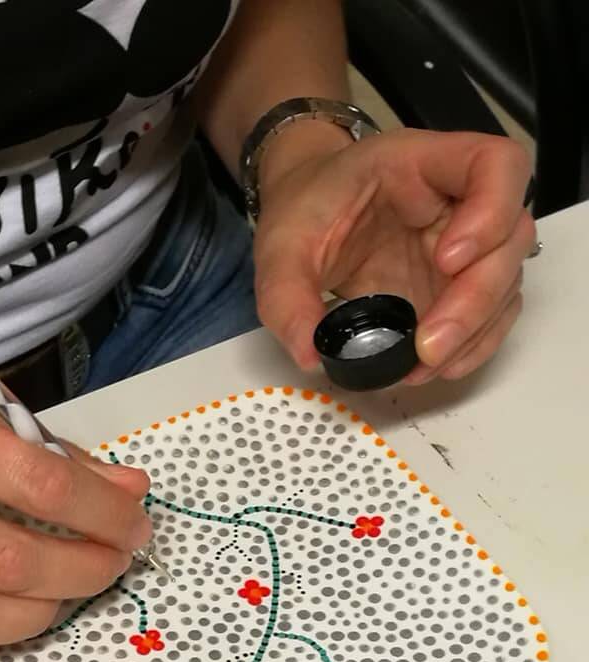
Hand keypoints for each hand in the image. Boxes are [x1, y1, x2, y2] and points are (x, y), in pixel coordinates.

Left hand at [253, 124, 535, 382]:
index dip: (490, 211)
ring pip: (506, 282)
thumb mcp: (281, 247)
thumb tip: (310, 357)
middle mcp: (458, 201)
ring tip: (425, 365)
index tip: (446, 259)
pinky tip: (436, 367)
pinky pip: (488, 315)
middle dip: (476, 299)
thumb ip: (287, 298)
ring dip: (475, 331)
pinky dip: (471, 346)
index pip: (496, 164)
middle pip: (510, 238)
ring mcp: (466, 246)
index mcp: (422, 163)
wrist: (305, 215)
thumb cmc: (304, 209)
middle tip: (428, 344)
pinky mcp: (456, 285)